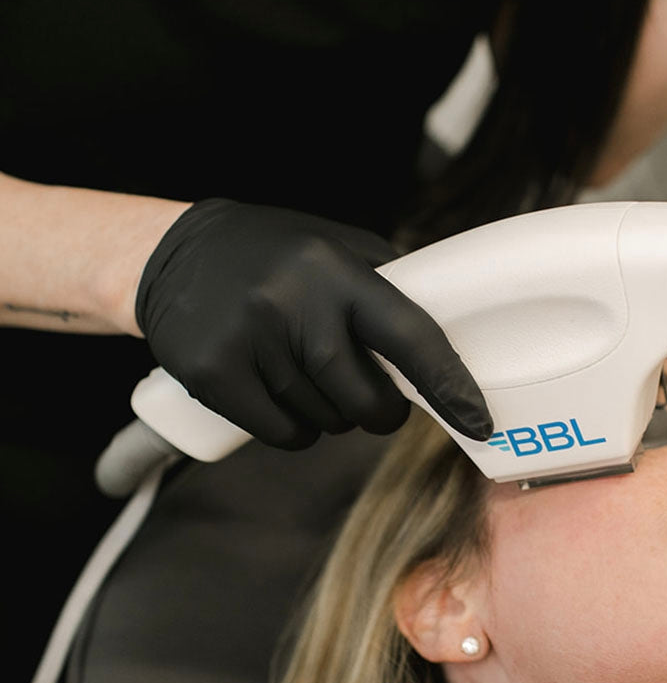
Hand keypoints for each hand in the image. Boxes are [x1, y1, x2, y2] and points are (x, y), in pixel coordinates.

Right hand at [136, 199, 491, 448]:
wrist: (172, 253)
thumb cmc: (275, 258)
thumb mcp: (335, 248)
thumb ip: (388, 288)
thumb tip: (452, 342)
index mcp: (336, 268)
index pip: (410, 336)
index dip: (449, 385)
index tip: (478, 421)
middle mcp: (293, 301)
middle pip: (366, 399)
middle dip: (379, 412)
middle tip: (368, 396)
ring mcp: (249, 338)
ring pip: (325, 421)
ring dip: (330, 416)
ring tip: (304, 375)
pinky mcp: (213, 372)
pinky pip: (284, 434)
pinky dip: (295, 431)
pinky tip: (280, 396)